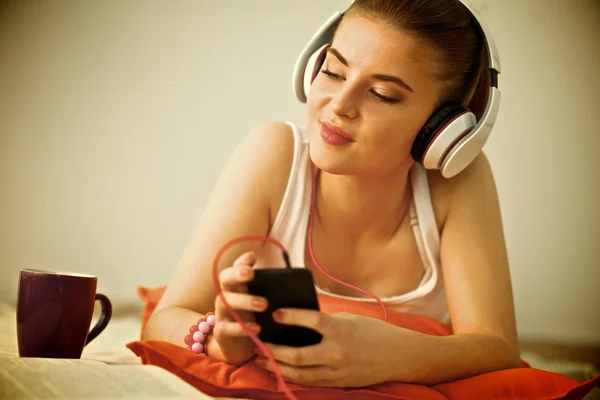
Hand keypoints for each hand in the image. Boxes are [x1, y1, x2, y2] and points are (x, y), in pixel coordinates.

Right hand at [211, 251, 267, 364]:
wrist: (239, 347)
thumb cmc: (254, 319)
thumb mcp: (263, 303)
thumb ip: (272, 292)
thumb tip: (295, 284)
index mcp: (238, 285)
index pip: (236, 267)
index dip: (242, 261)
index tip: (254, 256)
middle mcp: (227, 295)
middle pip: (225, 278)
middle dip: (236, 273)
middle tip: (251, 273)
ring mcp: (222, 313)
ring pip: (225, 301)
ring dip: (244, 300)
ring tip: (264, 304)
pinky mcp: (222, 331)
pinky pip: (228, 327)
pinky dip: (242, 327)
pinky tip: (257, 328)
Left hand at [254, 309, 405, 386]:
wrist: (398, 356)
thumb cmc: (374, 332)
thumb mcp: (350, 319)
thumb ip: (326, 321)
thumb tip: (301, 319)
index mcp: (341, 331)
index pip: (311, 321)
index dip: (290, 317)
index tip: (275, 313)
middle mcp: (337, 353)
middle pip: (297, 355)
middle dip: (273, 351)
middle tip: (258, 343)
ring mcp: (337, 371)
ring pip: (299, 373)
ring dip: (277, 367)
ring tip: (262, 359)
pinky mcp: (338, 383)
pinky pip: (310, 382)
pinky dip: (292, 376)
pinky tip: (280, 371)